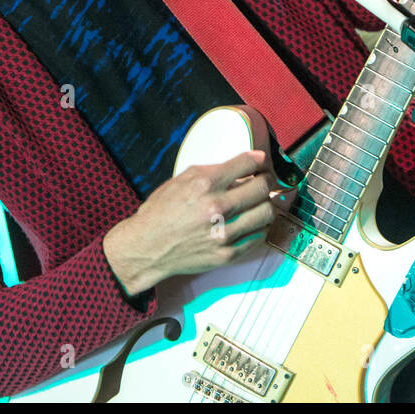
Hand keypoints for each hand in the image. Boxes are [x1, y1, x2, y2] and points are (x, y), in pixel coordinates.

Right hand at [102, 151, 291, 295]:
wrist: (147, 247)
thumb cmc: (162, 211)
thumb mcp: (182, 179)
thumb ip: (213, 171)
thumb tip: (243, 167)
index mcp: (205, 184)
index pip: (248, 163)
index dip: (259, 159)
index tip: (260, 161)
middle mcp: (217, 207)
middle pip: (263, 187)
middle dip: (267, 180)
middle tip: (264, 181)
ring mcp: (224, 233)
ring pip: (266, 213)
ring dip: (265, 204)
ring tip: (258, 203)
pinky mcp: (227, 254)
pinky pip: (258, 237)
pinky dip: (258, 227)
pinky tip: (250, 222)